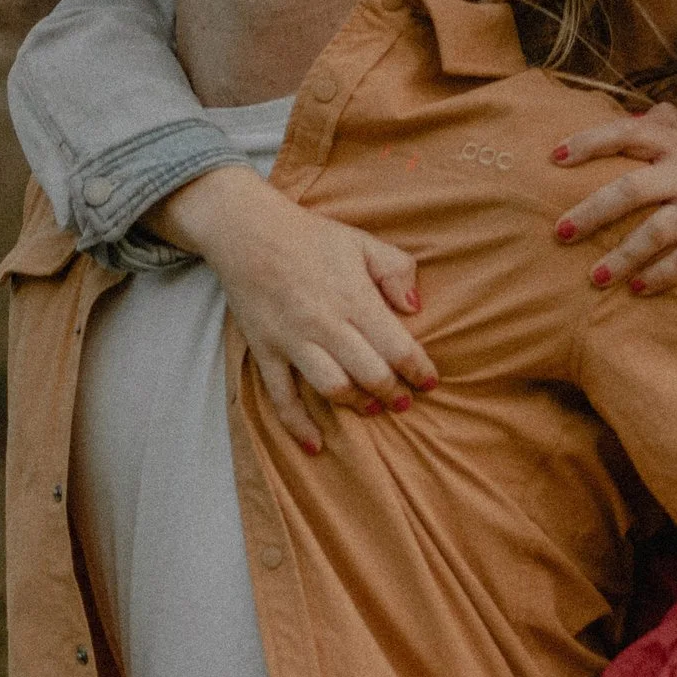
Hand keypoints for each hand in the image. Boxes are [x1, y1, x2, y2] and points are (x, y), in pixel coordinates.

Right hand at [149, 163, 436, 452]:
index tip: (429, 382)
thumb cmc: (311, 237)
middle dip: (392, 393)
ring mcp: (293, 341)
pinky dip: (298, 425)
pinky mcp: (266, 351)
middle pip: (369, 373)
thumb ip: (396, 270)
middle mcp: (325, 324)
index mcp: (354, 298)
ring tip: (370, 408)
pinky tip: (315, 445)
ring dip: (356, 405)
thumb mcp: (362, 242)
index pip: (397, 346)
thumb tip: (414, 308)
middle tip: (403, 401)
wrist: (247, 231)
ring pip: (331, 387)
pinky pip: (281, 396)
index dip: (418, 369)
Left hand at [549, 112, 676, 329]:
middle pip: (633, 188)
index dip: (589, 142)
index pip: (627, 133)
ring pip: (658, 230)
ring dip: (623, 256)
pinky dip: (659, 276)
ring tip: (595, 278)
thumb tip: (628, 112)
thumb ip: (666, 128)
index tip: (553, 158)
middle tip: (560, 233)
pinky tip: (637, 290)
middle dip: (593, 211)